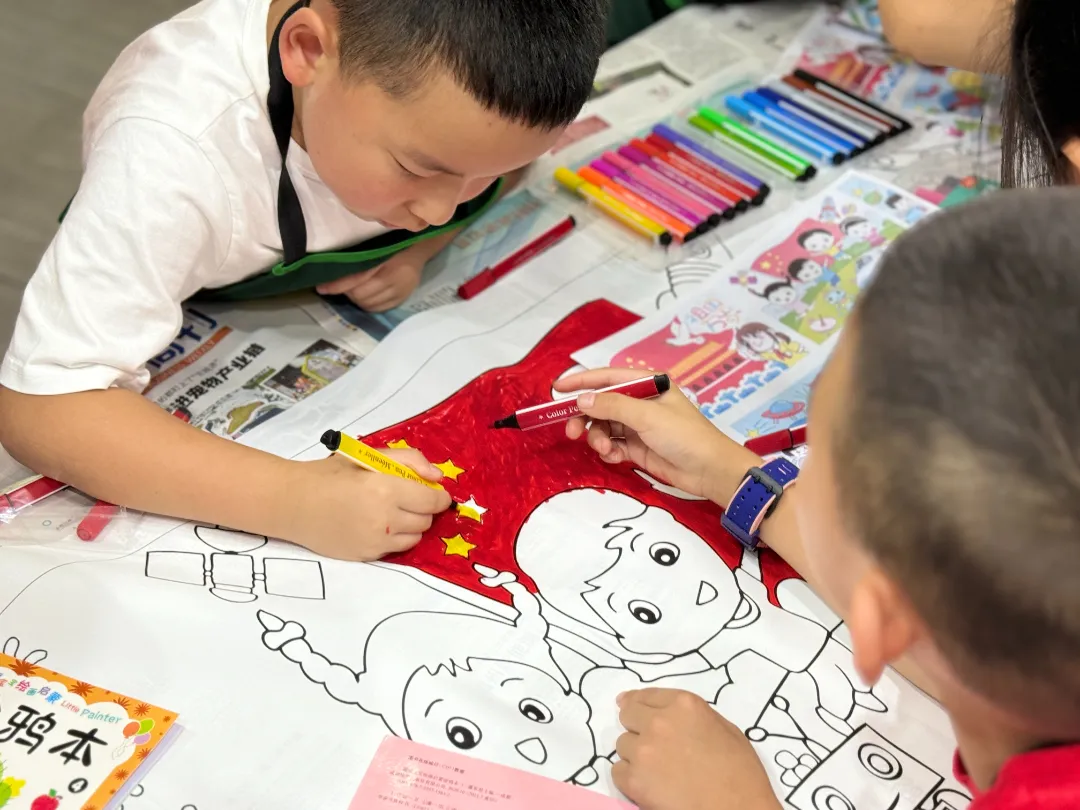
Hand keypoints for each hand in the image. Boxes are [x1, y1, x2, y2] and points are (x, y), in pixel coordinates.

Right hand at [283, 448, 451, 560]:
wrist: (295, 502)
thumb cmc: (332, 474)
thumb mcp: (370, 456)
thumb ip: (410, 461)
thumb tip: (438, 478)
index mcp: (388, 489)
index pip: (433, 501)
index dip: (439, 497)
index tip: (435, 493)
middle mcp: (385, 519)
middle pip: (426, 521)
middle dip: (423, 509)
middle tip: (406, 499)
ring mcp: (376, 541)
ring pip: (414, 538)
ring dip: (410, 525)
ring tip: (390, 512)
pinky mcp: (366, 556)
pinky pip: (394, 549)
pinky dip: (393, 538)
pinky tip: (374, 524)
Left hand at [316, 247, 424, 311]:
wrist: (418, 247)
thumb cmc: (392, 242)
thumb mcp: (375, 245)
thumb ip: (358, 258)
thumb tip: (332, 271)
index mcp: (385, 263)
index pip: (356, 279)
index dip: (337, 285)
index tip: (321, 288)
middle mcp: (393, 280)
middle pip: (360, 295)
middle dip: (346, 292)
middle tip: (340, 285)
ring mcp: (399, 292)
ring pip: (367, 304)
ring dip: (356, 299)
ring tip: (353, 290)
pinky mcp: (401, 299)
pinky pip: (377, 309)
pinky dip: (367, 304)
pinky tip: (365, 296)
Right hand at [555, 368, 760, 505]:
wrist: (710, 470)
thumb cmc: (684, 435)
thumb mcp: (647, 416)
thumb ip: (612, 406)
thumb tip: (582, 400)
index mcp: (648, 384)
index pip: (607, 377)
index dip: (581, 382)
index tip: (557, 389)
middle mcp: (641, 402)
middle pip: (601, 404)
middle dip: (585, 417)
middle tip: (572, 432)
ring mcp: (639, 426)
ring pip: (604, 427)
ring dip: (598, 438)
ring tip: (604, 449)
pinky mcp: (638, 447)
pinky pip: (613, 445)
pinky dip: (609, 451)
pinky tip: (615, 457)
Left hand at [613, 689, 780, 809]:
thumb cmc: (741, 773)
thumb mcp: (726, 730)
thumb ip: (694, 717)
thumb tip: (671, 715)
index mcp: (684, 705)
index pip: (646, 696)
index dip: (637, 702)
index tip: (628, 704)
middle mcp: (658, 722)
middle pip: (628, 715)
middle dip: (636, 726)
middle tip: (650, 743)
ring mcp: (643, 751)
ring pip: (622, 745)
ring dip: (635, 754)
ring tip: (657, 769)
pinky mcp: (634, 780)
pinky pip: (618, 772)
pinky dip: (630, 778)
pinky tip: (649, 784)